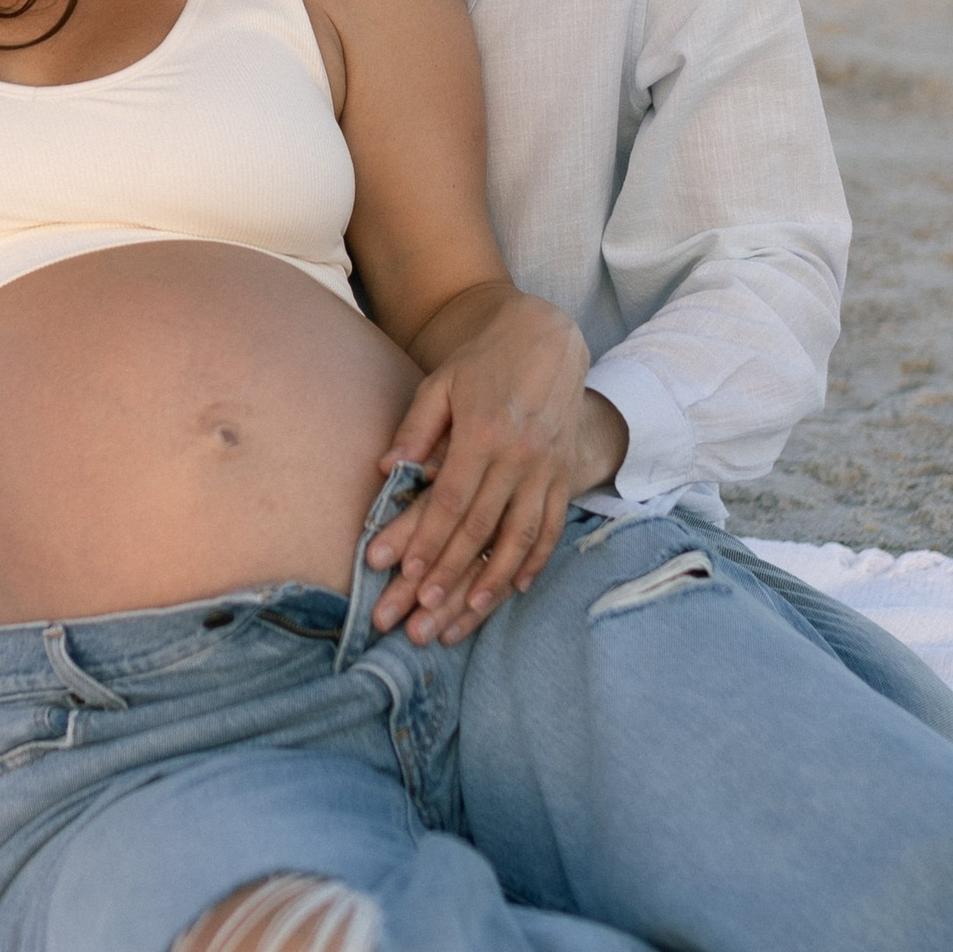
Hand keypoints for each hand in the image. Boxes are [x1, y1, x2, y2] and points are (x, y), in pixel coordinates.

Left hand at [368, 301, 622, 644]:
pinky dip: (536, 559)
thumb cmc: (483, 361)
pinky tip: (516, 587)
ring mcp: (548, 468)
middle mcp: (520, 456)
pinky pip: (553, 524)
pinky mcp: (565, 473)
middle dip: (451, 574)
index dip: (429, 541)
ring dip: (494, 580)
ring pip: (522, 535)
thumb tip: (387, 470)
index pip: (452, 500)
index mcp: (485, 433)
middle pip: (482, 527)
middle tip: (424, 611)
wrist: (546, 338)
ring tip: (470, 614)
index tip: (406, 575)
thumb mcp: (441, 384)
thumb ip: (415, 428)